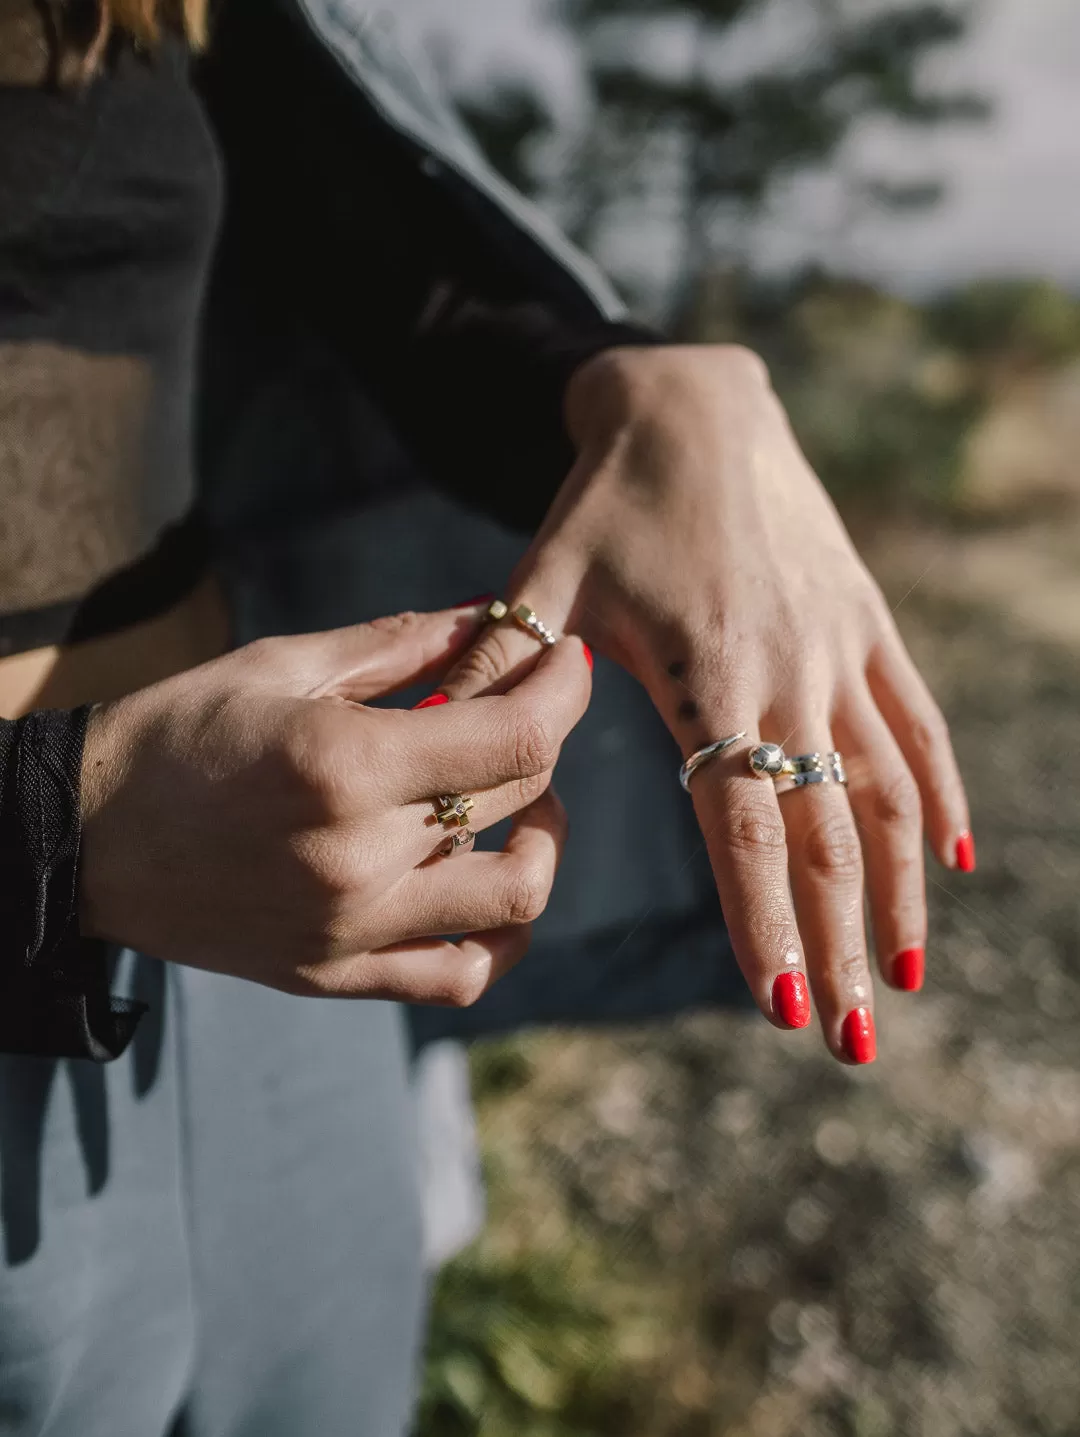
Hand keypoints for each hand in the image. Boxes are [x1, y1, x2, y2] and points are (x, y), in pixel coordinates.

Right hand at [79, 605, 591, 1005]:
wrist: (85, 838)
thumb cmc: (179, 733)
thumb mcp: (279, 664)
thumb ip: (395, 645)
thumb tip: (485, 616)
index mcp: (345, 764)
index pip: (515, 737)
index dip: (565, 689)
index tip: (568, 661)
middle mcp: (359, 855)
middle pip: (518, 799)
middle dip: (544, 739)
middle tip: (522, 711)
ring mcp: (350, 928)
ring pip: (514, 898)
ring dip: (541, 840)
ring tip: (517, 804)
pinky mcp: (334, 974)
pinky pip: (457, 974)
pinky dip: (499, 936)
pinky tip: (487, 889)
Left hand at [441, 345, 971, 1061]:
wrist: (695, 403)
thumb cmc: (607, 500)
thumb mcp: (544, 578)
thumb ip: (504, 671)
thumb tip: (443, 748)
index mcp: (706, 669)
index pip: (741, 819)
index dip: (764, 915)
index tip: (780, 1003)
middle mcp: (789, 670)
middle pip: (827, 828)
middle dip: (840, 942)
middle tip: (849, 1042)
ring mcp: (840, 648)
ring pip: (889, 789)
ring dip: (902, 893)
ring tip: (908, 981)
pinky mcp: (867, 624)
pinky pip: (916, 723)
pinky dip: (941, 797)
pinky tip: (955, 865)